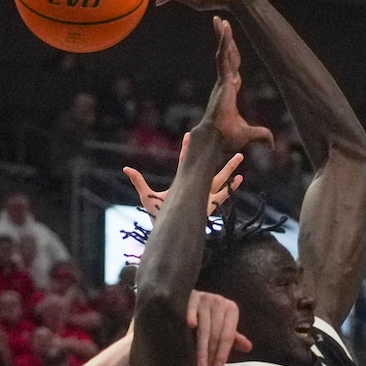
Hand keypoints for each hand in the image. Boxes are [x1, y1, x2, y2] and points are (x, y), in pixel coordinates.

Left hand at [124, 131, 243, 218]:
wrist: (168, 231)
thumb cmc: (158, 215)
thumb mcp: (147, 197)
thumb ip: (139, 182)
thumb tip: (126, 169)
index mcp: (182, 181)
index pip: (186, 160)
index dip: (188, 147)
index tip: (190, 134)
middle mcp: (195, 186)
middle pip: (208, 165)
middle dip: (215, 153)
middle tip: (222, 139)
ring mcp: (203, 195)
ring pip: (219, 178)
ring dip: (229, 168)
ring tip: (240, 156)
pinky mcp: (209, 206)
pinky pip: (224, 196)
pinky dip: (232, 188)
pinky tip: (240, 180)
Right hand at [188, 289, 251, 365]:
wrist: (195, 297)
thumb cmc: (211, 315)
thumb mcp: (224, 325)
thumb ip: (234, 338)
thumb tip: (248, 348)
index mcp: (231, 309)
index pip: (228, 336)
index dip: (223, 353)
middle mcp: (220, 302)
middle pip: (216, 334)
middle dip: (212, 354)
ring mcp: (205, 299)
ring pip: (204, 328)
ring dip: (202, 348)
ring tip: (200, 364)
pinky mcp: (192, 297)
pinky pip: (191, 310)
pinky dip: (191, 317)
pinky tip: (190, 326)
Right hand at [205, 17, 273, 151]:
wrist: (217, 140)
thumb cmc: (228, 138)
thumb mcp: (249, 134)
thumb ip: (261, 135)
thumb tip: (272, 144)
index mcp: (229, 92)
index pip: (232, 69)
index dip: (232, 56)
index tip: (232, 46)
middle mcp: (224, 83)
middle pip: (226, 56)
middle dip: (225, 40)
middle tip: (221, 23)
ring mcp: (222, 80)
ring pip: (223, 53)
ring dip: (222, 36)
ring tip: (219, 19)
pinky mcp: (222, 80)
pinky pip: (223, 57)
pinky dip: (224, 42)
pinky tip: (225, 28)